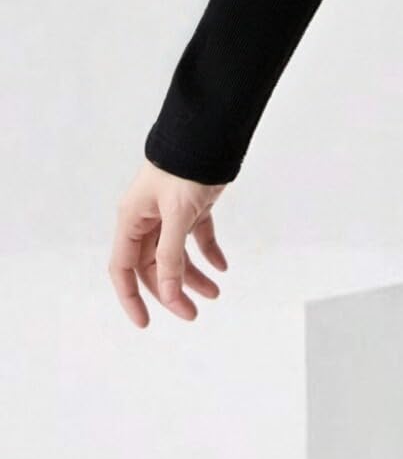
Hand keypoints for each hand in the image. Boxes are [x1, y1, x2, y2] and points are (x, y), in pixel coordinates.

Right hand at [110, 158, 230, 326]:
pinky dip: (209, 252)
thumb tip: (167, 293)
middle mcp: (146, 220)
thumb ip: (170, 256)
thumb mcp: (177, 215)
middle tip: (193, 314)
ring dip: (194, 276)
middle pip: (152, 267)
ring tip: (216, 293)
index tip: (145, 323)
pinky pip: (197, 237)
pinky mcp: (192, 207)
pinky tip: (223, 266)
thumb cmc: (185, 169)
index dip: (131, 297)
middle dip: (171, 292)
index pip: (123, 268)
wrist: (207, 135)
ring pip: (177, 256)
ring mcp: (169, 214)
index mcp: (132, 221)